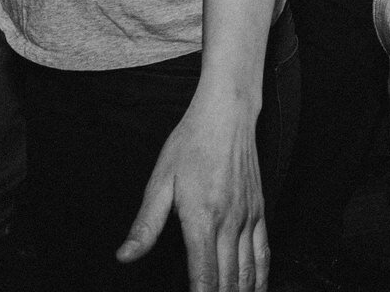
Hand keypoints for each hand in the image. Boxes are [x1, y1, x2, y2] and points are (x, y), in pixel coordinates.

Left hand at [119, 103, 266, 290]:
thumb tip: (126, 256)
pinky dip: (260, 277)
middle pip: (227, 281)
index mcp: (202, 219)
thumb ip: (145, 225)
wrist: (227, 116)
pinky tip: (254, 290)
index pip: (203, 276)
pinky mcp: (259, 211)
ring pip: (248, 272)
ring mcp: (248, 218)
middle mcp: (229, 223)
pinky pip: (264, 253)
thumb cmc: (191, 144)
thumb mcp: (160, 181)